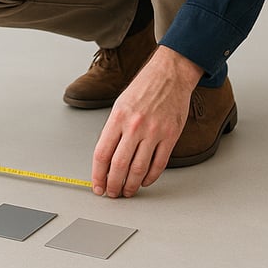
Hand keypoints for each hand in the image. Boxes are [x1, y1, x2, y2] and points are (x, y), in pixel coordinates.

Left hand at [91, 46, 201, 197]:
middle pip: (119, 165)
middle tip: (112, 193)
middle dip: (113, 185)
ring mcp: (154, 132)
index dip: (98, 175)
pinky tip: (145, 181)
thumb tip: (106, 158)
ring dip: (131, 185)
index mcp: (118, 117)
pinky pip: (159, 164)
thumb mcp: (120, 105)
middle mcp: (135, 126)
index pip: (102, 154)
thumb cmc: (144, 88)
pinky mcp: (170, 136)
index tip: (97, 185)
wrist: (170, 74)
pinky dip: (150, 177)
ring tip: (127, 191)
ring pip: (139, 169)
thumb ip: (114, 130)